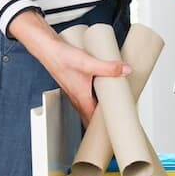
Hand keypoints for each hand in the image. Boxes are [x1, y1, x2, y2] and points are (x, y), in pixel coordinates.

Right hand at [8, 10, 131, 124]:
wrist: (47, 47)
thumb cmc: (61, 58)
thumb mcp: (88, 63)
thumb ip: (108, 67)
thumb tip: (126, 70)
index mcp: (81, 99)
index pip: (93, 121)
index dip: (104, 127)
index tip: (116, 128)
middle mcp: (77, 98)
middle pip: (92, 116)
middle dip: (105, 119)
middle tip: (120, 119)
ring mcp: (76, 92)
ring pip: (90, 106)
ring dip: (101, 108)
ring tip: (116, 106)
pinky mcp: (76, 84)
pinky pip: (88, 96)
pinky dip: (97, 97)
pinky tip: (104, 90)